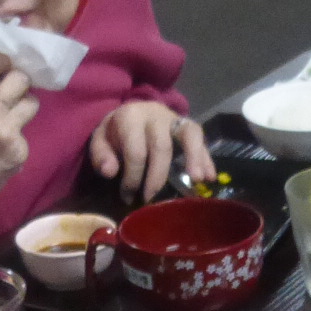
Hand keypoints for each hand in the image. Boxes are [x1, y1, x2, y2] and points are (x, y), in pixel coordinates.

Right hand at [0, 53, 36, 237]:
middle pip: (21, 78)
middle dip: (16, 83)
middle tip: (9, 92)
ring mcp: (8, 130)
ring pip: (32, 103)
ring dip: (22, 106)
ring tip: (9, 117)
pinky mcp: (19, 151)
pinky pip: (25, 133)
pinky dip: (16, 136)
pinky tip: (2, 147)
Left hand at [89, 102, 215, 203]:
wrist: (130, 111)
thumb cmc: (116, 133)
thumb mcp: (100, 141)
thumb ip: (101, 156)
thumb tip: (110, 172)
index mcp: (130, 117)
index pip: (135, 151)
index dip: (132, 177)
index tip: (127, 196)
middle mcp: (155, 115)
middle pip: (161, 147)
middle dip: (157, 176)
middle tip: (151, 199)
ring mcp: (174, 118)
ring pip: (188, 134)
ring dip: (195, 157)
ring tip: (198, 180)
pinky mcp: (187, 124)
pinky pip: (200, 137)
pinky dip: (206, 157)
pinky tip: (210, 177)